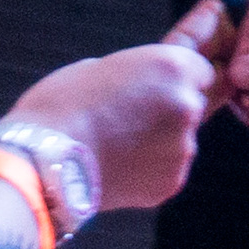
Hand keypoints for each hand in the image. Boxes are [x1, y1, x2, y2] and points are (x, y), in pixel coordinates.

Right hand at [0, 43, 214, 214]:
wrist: (46, 161)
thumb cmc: (62, 107)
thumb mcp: (101, 66)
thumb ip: (138, 74)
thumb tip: (146, 85)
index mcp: (172, 68)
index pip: (202, 69)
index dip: (182, 76)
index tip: (164, 83)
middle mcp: (187, 106)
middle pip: (197, 104)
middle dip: (173, 107)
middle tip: (133, 113)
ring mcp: (183, 148)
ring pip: (181, 139)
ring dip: (160, 138)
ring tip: (118, 142)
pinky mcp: (172, 181)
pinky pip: (168, 168)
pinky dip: (149, 166)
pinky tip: (119, 163)